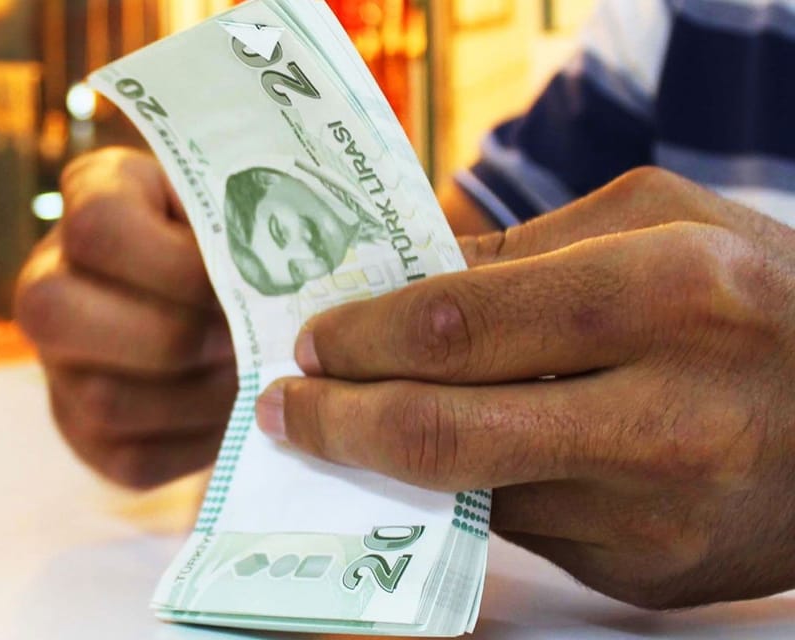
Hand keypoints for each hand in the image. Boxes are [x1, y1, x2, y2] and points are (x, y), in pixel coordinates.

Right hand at [16, 148, 236, 488]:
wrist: (225, 295)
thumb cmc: (243, 237)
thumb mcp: (241, 204)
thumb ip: (247, 230)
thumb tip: (279, 288)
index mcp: (93, 196)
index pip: (96, 228)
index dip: (175, 265)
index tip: (240, 280)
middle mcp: (48, 280)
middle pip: (61, 315)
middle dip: (175, 336)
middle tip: (242, 339)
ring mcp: (57, 365)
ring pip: (105, 399)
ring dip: (198, 398)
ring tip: (251, 376)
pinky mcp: (83, 434)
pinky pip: (132, 459)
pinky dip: (197, 445)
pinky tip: (233, 412)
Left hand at [256, 168, 794, 607]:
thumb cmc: (761, 298)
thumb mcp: (661, 222)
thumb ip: (524, 249)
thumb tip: (398, 287)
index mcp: (671, 295)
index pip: (462, 325)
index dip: (363, 337)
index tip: (312, 341)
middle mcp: (667, 417)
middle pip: (442, 434)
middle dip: (336, 422)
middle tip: (285, 406)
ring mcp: (657, 514)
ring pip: (466, 494)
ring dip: (384, 461)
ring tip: (342, 425)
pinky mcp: (647, 573)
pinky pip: (517, 527)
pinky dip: (462, 491)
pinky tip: (438, 459)